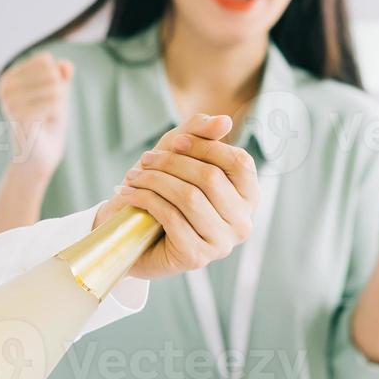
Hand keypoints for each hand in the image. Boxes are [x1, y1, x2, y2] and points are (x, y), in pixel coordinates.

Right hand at [0, 53, 72, 175]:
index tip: (46, 98)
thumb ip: (62, 75)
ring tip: (45, 117)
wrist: (40, 156)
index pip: (46, 61)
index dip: (56, 79)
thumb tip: (66, 65)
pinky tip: (43, 123)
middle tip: (47, 111)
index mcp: (10, 76)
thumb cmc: (48, 122)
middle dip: (59, 92)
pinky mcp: (17, 114)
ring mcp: (9, 100)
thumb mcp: (59, 92)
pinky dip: (56, 113)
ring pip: (55, 87)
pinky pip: (53, 102)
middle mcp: (5, 85)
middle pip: (51, 73)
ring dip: (59, 104)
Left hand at [94, 113, 257, 279]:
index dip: (206, 146)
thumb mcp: (180, 155)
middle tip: (146, 159)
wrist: (134, 237)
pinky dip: (145, 199)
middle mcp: (242, 223)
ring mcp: (222, 243)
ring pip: (190, 197)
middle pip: (211, 178)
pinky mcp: (196, 257)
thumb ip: (201, 134)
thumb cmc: (164, 192)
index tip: (176, 141)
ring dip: (155, 180)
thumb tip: (225, 121)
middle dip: (173, 162)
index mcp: (248, 197)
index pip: (239, 162)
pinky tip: (129, 193)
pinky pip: (171, 217)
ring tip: (134, 175)